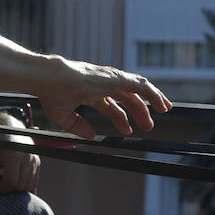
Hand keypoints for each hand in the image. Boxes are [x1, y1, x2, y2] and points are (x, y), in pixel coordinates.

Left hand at [0, 132, 40, 194]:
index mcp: (13, 155)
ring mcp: (34, 159)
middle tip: (0, 184)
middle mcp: (27, 158)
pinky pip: (34, 180)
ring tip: (7, 180)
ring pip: (29, 184)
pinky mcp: (38, 161)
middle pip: (20, 185)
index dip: (1, 188)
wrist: (7, 127)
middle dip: (9, 189)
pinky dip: (26, 184)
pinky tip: (16, 180)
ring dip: (18, 188)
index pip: (10, 181)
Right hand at [34, 56, 170, 137]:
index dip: (119, 118)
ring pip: (137, 89)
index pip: (110, 104)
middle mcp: (101, 84)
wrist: (51, 80)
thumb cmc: (51, 94)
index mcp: (89, 91)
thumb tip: (91, 136)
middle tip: (147, 125)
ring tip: (163, 110)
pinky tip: (162, 105)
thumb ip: (78, 126)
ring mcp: (110, 80)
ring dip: (151, 99)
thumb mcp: (64, 116)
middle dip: (137, 111)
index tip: (126, 130)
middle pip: (126, 97)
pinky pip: (142, 87)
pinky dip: (154, 95)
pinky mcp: (118, 79)